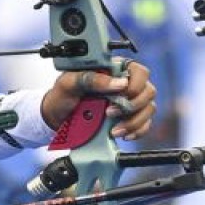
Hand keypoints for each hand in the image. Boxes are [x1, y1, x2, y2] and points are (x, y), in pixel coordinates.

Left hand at [41, 61, 155, 140]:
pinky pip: (144, 125)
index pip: (139, 71)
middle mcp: (125, 85)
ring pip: (149, 109)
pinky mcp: (128, 120)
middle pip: (148, 91)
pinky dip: (136, 131)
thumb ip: (92, 78)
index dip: (136, 83)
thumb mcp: (70, 83)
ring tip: (113, 129)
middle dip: (133, 105)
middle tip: (110, 112)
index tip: (122, 94)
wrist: (56, 118)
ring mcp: (129, 103)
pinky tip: (122, 134)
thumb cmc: (62, 96)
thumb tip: (119, 83)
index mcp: (114, 71)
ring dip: (134, 121)